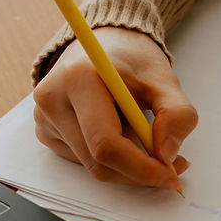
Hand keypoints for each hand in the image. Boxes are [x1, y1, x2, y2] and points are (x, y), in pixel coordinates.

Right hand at [33, 27, 197, 187]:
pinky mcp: (45, 132)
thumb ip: (176, 114)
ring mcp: (44, 118)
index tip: (170, 175)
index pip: (105, 143)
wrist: (105, 45)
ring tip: (147, 139)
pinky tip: (122, 135)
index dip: (140, 168)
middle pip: (97, 161)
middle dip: (138, 171)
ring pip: (91, 166)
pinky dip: (110, 159)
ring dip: (127, 165)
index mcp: (77, 79)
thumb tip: (167, 155)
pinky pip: (83, 161)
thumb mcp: (164, 79)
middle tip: (170, 166)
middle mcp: (52, 99)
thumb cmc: (131, 60)